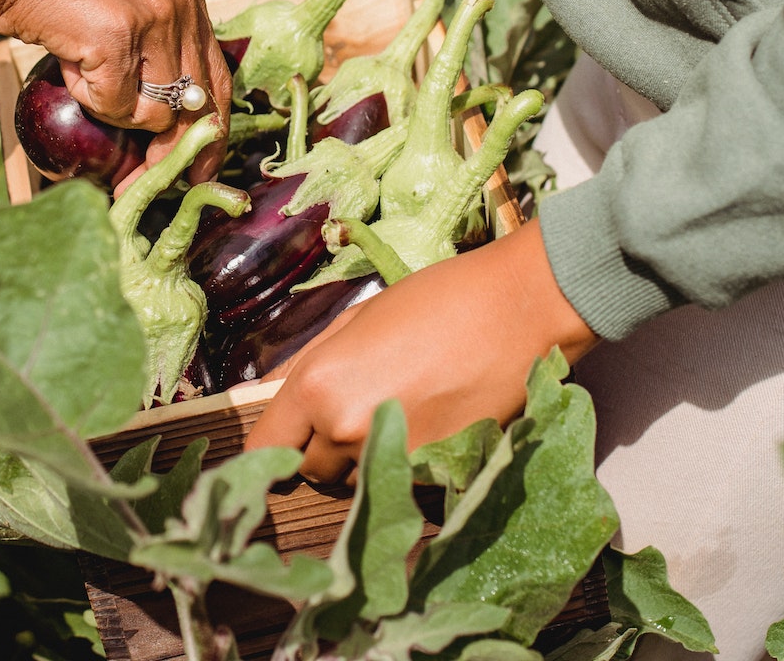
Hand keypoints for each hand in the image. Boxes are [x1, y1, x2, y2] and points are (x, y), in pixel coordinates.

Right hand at [0, 0, 232, 176]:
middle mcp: (181, 0)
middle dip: (177, 154)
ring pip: (156, 113)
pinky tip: (67, 61)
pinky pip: (115, 107)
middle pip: (199, 104)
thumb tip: (157, 114)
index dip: (208, 129)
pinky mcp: (118, 38)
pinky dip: (89, 99)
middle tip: (148, 184)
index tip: (197, 168)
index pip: (216, 74)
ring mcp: (154, 18)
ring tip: (80, 72)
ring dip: (116, 112)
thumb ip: (146, 40)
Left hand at [245, 223, 597, 483]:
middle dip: (325, 448)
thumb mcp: (357, 319)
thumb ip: (309, 363)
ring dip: (367, 459)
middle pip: (312, 469)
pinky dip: (408, 466)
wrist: (518, 310)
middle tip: (361, 408)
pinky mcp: (434, 475)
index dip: (271, 447)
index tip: (285, 442)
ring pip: (357, 480)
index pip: (264, 448)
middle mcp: (345, 430)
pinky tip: (432, 426)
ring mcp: (391, 457)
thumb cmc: (436, 300)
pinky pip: (401, 483)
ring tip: (404, 411)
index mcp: (317, 385)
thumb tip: (271, 395)